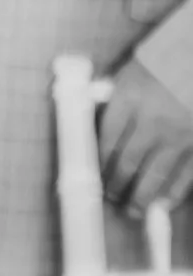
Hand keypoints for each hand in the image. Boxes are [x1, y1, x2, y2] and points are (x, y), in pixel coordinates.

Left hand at [101, 59, 192, 216]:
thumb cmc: (161, 67)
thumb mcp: (129, 77)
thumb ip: (112, 104)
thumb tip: (91, 132)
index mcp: (128, 99)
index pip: (105, 140)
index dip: (98, 164)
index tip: (95, 177)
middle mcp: (152, 119)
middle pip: (126, 161)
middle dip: (116, 184)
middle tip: (112, 196)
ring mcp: (179, 133)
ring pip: (155, 173)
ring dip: (141, 196)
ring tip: (132, 208)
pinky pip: (186, 173)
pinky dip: (175, 191)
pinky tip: (165, 202)